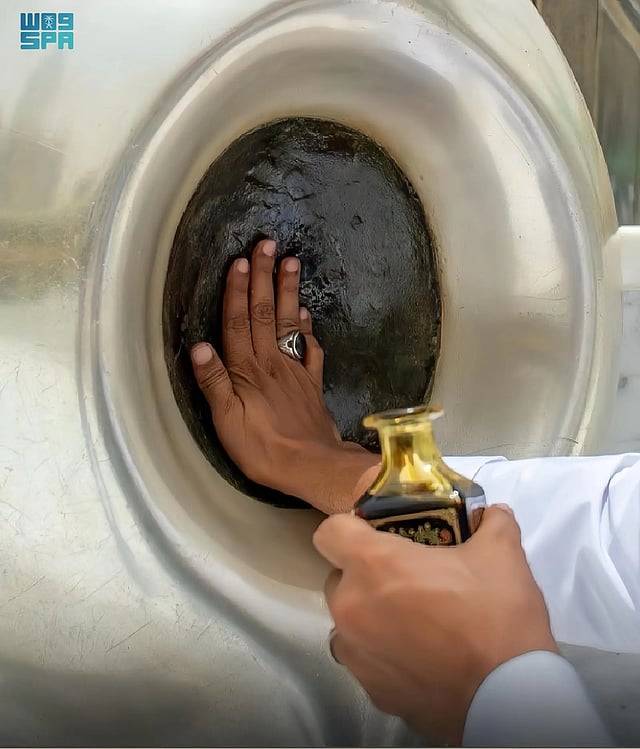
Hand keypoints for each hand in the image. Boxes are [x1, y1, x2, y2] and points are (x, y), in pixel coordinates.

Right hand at [190, 238, 378, 512]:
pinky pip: (310, 351)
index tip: (240, 260)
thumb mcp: (228, 422)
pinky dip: (308, 331)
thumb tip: (199, 345)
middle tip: (267, 243)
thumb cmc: (263, 448)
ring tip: (291, 262)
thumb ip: (215, 383)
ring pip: (290, 324)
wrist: (313, 466)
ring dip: (289, 292)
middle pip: (266, 313)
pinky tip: (308, 317)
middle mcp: (272, 363)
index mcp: (248, 370)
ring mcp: (295, 371)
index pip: (239, 323)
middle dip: (264, 277)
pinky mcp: (311, 385)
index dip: (238, 291)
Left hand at [314, 505, 557, 744]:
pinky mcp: (371, 690)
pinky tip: (422, 656)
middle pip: (338, 577)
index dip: (351, 527)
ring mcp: (356, 654)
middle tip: (408, 577)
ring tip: (415, 620)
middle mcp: (352, 608)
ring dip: (371, 615)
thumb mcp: (501, 556)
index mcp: (373, 565)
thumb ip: (490, 524)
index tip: (378, 534)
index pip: (330, 532)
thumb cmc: (495, 618)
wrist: (509, 700)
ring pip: (349, 621)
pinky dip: (384, 653)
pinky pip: (366, 659)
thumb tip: (492, 514)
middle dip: (366, 574)